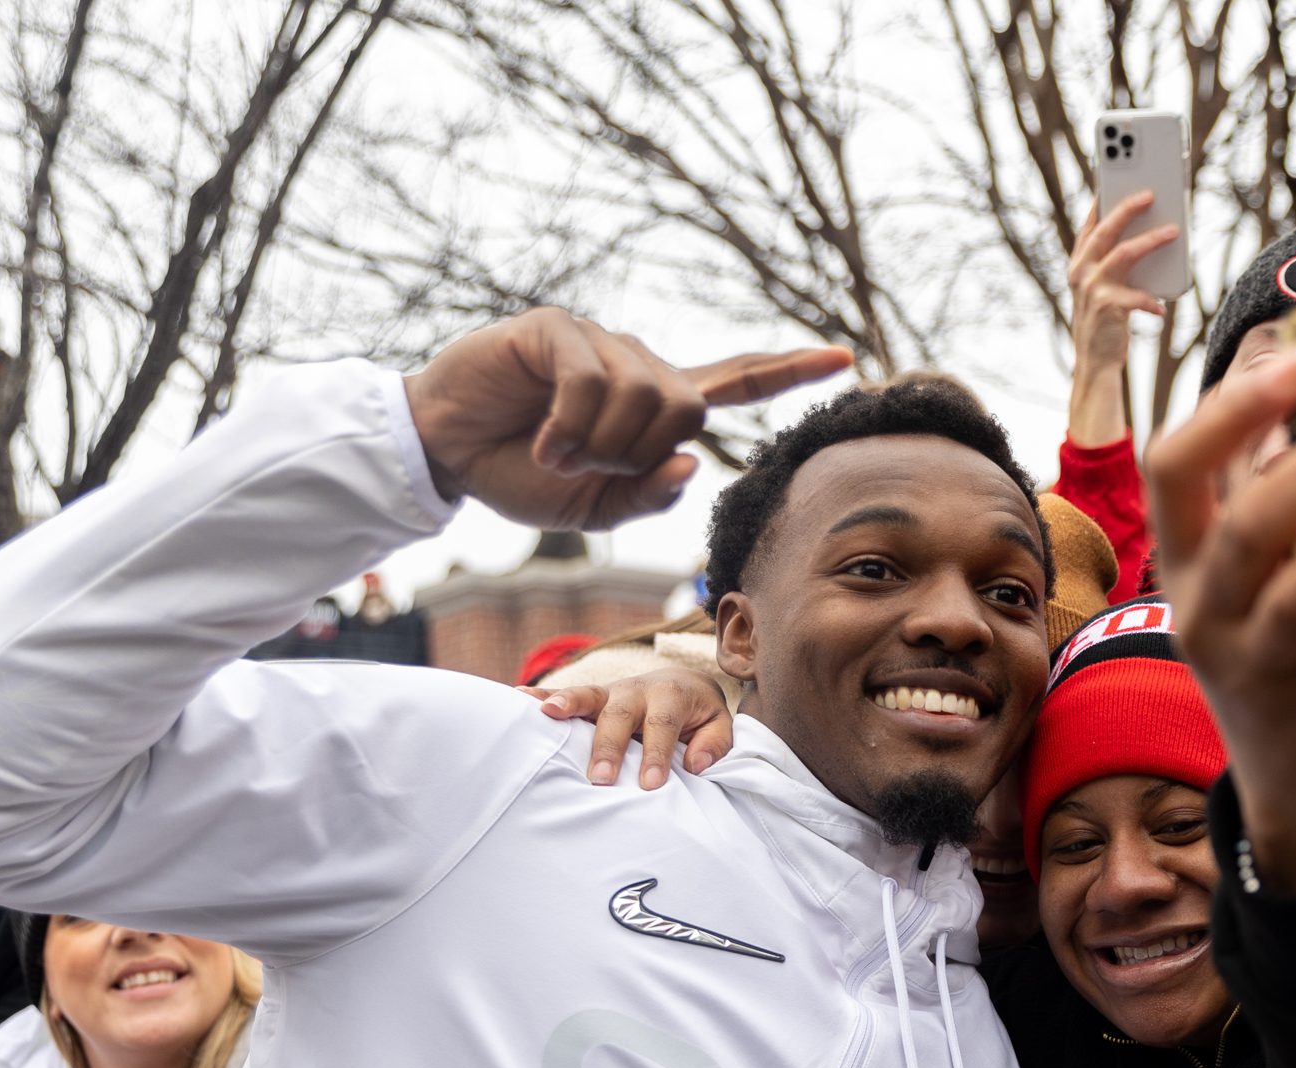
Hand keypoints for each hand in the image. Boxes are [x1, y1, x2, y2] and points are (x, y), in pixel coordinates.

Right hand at [403, 310, 851, 529]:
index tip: (845, 357)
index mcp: (653, 406)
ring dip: (602, 446)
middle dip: (640, 455)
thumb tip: (693, 463)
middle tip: (588, 469)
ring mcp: (597, 342)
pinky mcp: (556, 331)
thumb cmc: (521, 476)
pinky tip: (543, 443)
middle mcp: (635, 364)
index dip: (788, 372)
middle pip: (687, 407)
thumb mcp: (593, 508)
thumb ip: (648, 496)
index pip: (734, 383)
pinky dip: (570, 428)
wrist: (449, 454)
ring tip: (560, 453)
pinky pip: (591, 382)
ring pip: (645, 396)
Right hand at [532, 668, 734, 786]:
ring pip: (588, 696)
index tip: (651, 784)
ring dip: (567, 704)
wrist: (684, 685)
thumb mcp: (719, 726)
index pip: (663, 725)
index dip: (657, 753)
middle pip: (620, 714)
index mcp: (671, 695)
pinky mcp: (592, 698)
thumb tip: (695, 764)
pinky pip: (565, 696)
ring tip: (547, 716)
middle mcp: (637, 689)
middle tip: (601, 778)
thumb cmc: (698, 716)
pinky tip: (519, 700)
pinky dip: (542, 697)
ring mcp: (610, 691)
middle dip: (609, 745)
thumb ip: (714, 744)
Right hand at [1067, 193, 1178, 448]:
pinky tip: (1161, 307)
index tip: (1117, 177)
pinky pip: (1137, 297)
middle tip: (1151, 193)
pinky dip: (1152, 301)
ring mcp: (1092, 289)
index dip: (1103, 200)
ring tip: (1173, 231)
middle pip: (1105, 230)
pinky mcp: (1107, 309)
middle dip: (1127, 208)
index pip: (1090, 224)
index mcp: (1078, 264)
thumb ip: (1117, 263)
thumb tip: (1151, 234)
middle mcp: (1080, 272)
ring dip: (1150, 240)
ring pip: (1124, 254)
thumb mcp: (1105, 287)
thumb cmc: (1106, 321)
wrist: (1095, 363)